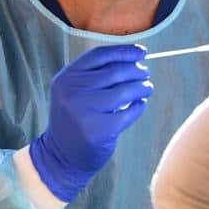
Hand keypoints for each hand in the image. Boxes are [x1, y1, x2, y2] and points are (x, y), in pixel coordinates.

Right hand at [30, 44, 152, 201]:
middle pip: (115, 72)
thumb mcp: (74, 91)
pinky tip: (140, 105)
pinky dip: (139, 107)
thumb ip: (95, 74)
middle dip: (136, 70)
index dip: (124, 51)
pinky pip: (128, 113)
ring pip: (124, 91)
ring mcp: (84, 111)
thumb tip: (134, 58)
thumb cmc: (75, 119)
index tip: (141, 52)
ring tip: (147, 88)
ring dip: (142, 87)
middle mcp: (72, 92)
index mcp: (66, 78)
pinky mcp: (99, 130)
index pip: (99, 55)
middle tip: (145, 74)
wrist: (61, 156)